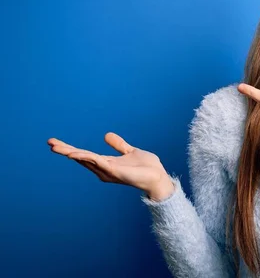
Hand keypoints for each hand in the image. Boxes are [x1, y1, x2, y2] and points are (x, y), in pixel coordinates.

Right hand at [48, 132, 173, 200]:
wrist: (158, 176)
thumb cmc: (146, 167)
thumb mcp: (130, 151)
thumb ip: (118, 145)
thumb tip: (106, 135)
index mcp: (106, 163)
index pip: (85, 154)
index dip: (71, 149)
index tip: (56, 142)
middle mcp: (104, 169)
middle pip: (81, 158)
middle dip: (65, 150)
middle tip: (50, 143)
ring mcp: (107, 170)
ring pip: (85, 159)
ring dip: (71, 152)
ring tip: (56, 147)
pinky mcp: (114, 171)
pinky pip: (96, 162)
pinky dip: (85, 157)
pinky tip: (74, 153)